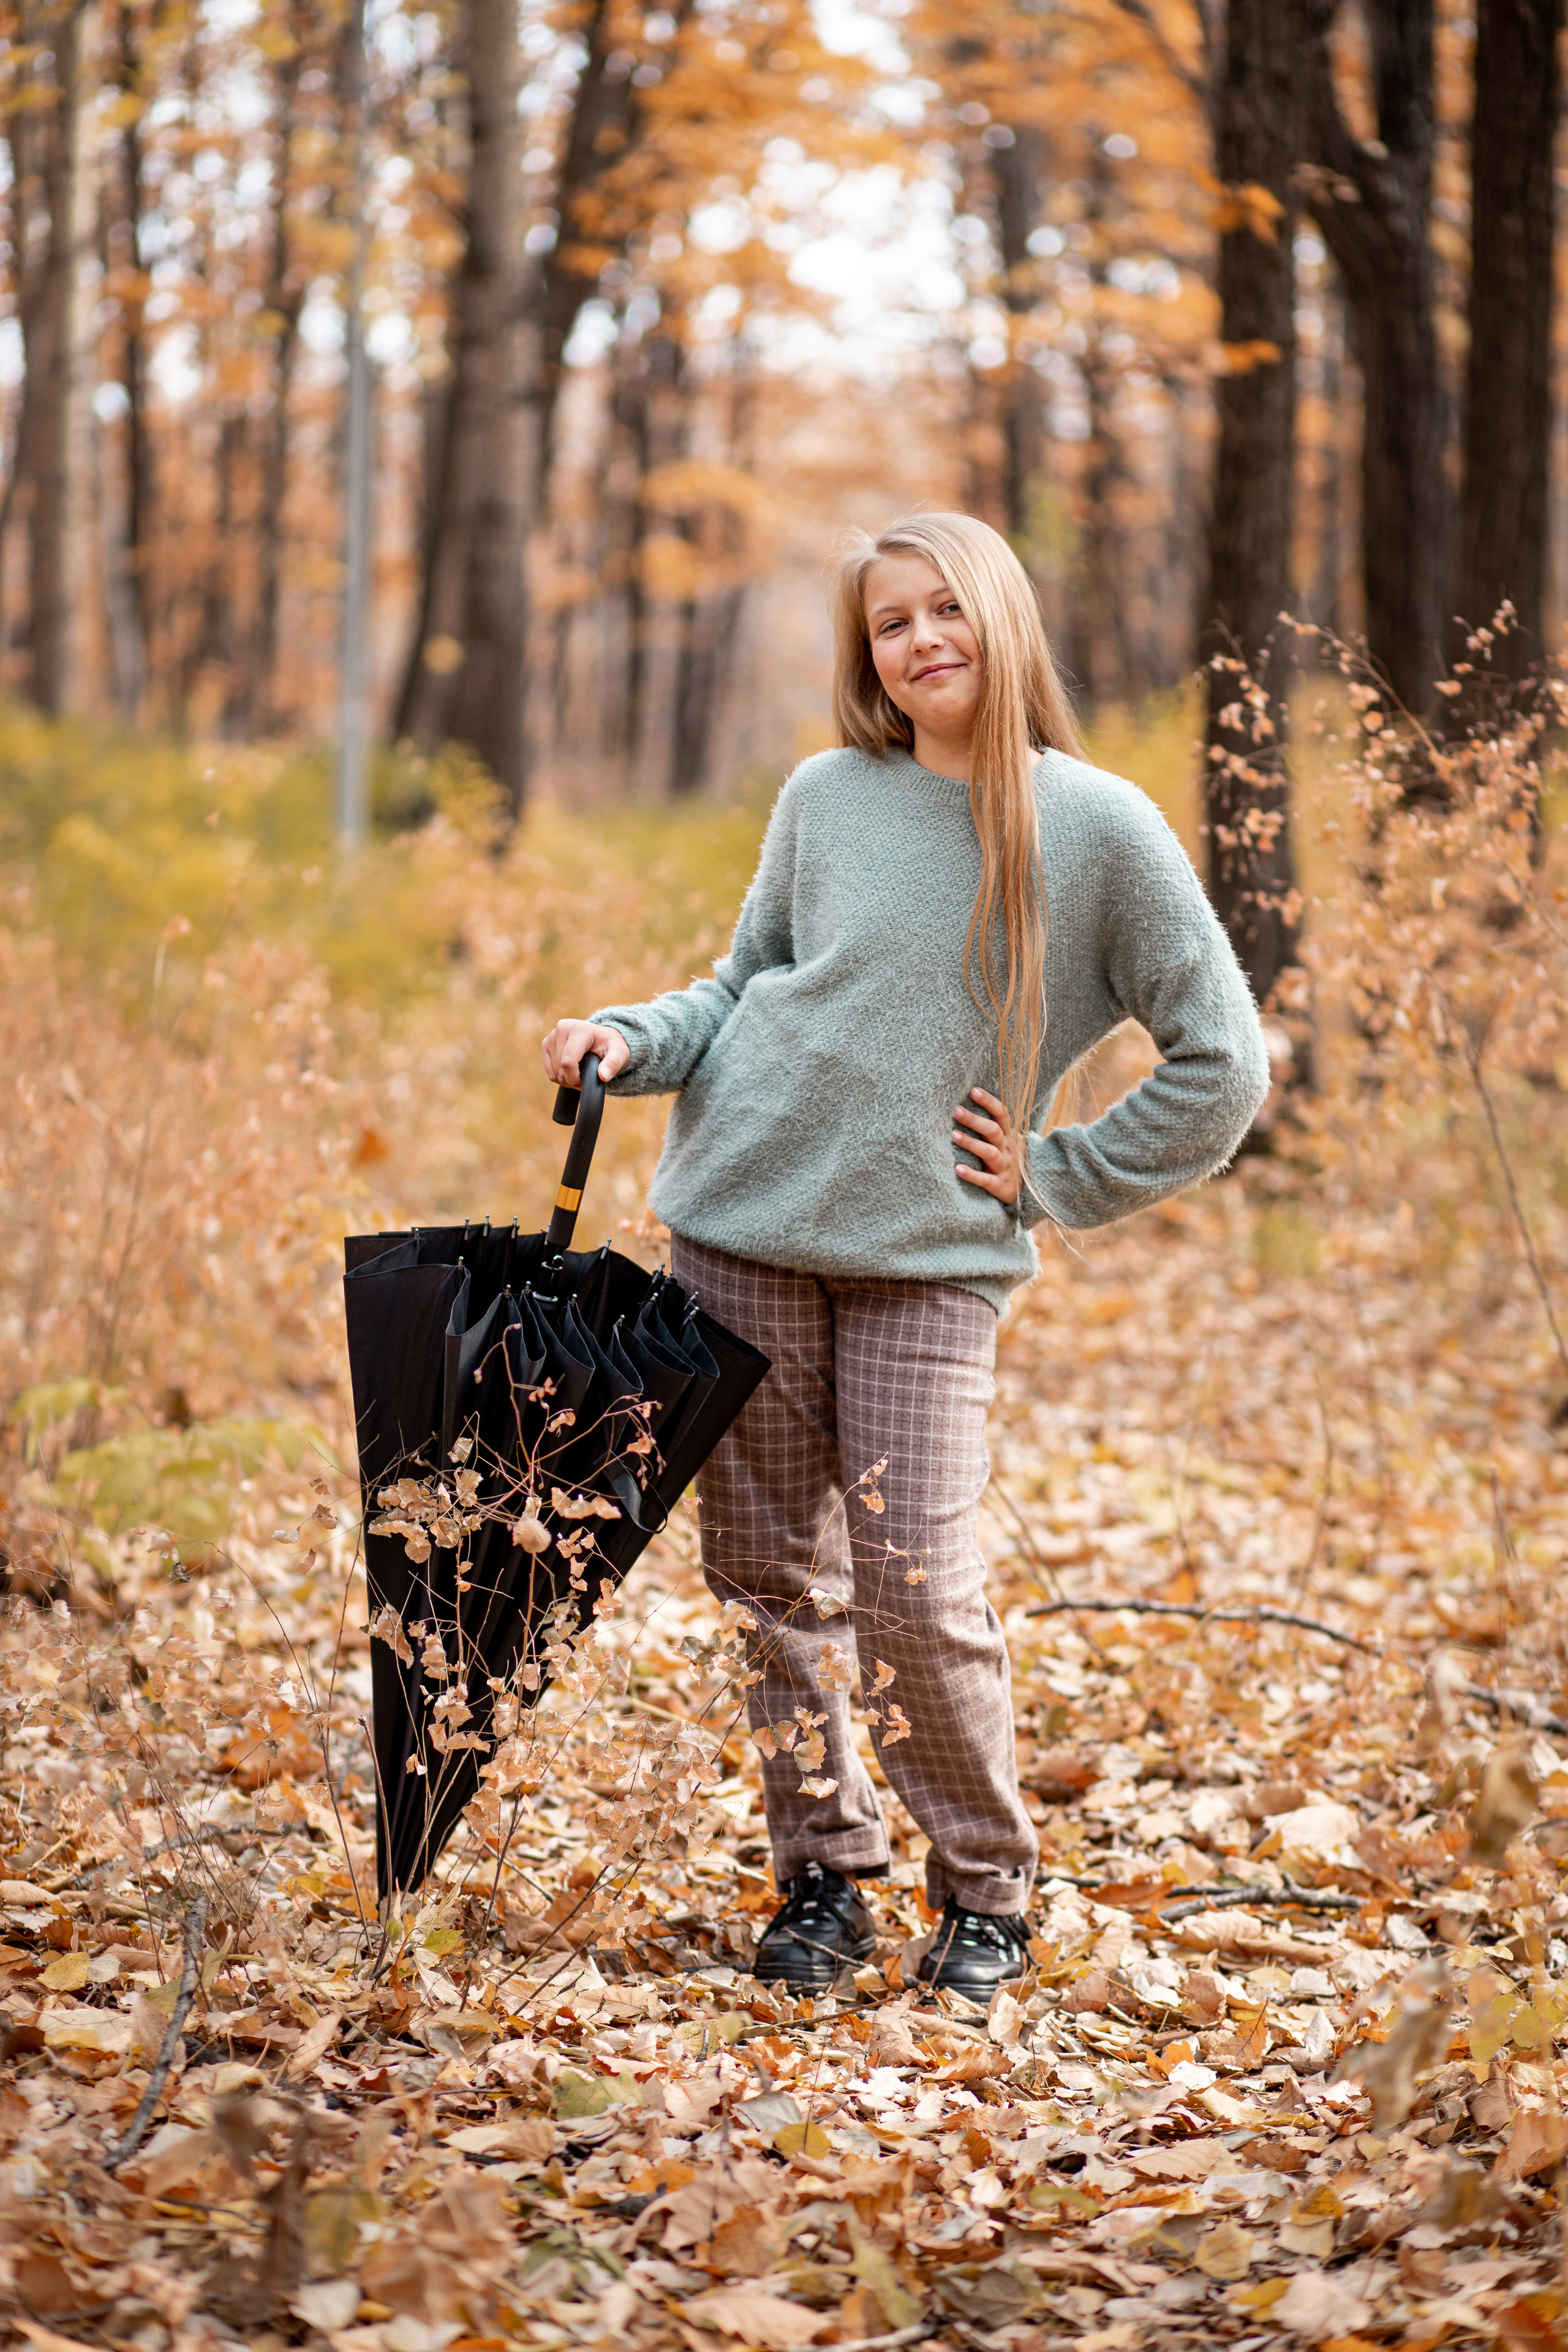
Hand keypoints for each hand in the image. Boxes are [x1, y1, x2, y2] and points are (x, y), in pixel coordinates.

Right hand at [542, 1018, 629, 1088]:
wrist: (602, 1039)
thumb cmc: (611, 1046)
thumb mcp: (620, 1053)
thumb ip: (613, 1064)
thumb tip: (603, 1076)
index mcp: (579, 1029)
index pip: (568, 1062)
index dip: (575, 1078)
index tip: (586, 1083)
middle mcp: (562, 1028)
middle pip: (560, 1068)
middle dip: (572, 1080)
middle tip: (586, 1078)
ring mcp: (552, 1035)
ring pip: (554, 1072)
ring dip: (567, 1079)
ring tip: (581, 1073)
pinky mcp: (546, 1043)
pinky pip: (549, 1071)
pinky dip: (559, 1077)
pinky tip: (571, 1071)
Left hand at [953, 1086, 1021, 1205]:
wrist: (1026, 1192)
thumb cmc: (1007, 1160)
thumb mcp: (1005, 1142)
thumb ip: (991, 1126)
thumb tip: (967, 1104)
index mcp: (1009, 1136)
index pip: (1002, 1114)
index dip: (989, 1102)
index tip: (973, 1091)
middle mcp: (1007, 1149)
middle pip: (993, 1131)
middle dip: (974, 1120)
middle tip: (956, 1111)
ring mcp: (1005, 1167)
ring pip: (989, 1153)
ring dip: (971, 1143)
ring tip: (954, 1135)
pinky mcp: (1000, 1186)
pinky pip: (986, 1180)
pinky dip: (972, 1174)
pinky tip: (957, 1169)